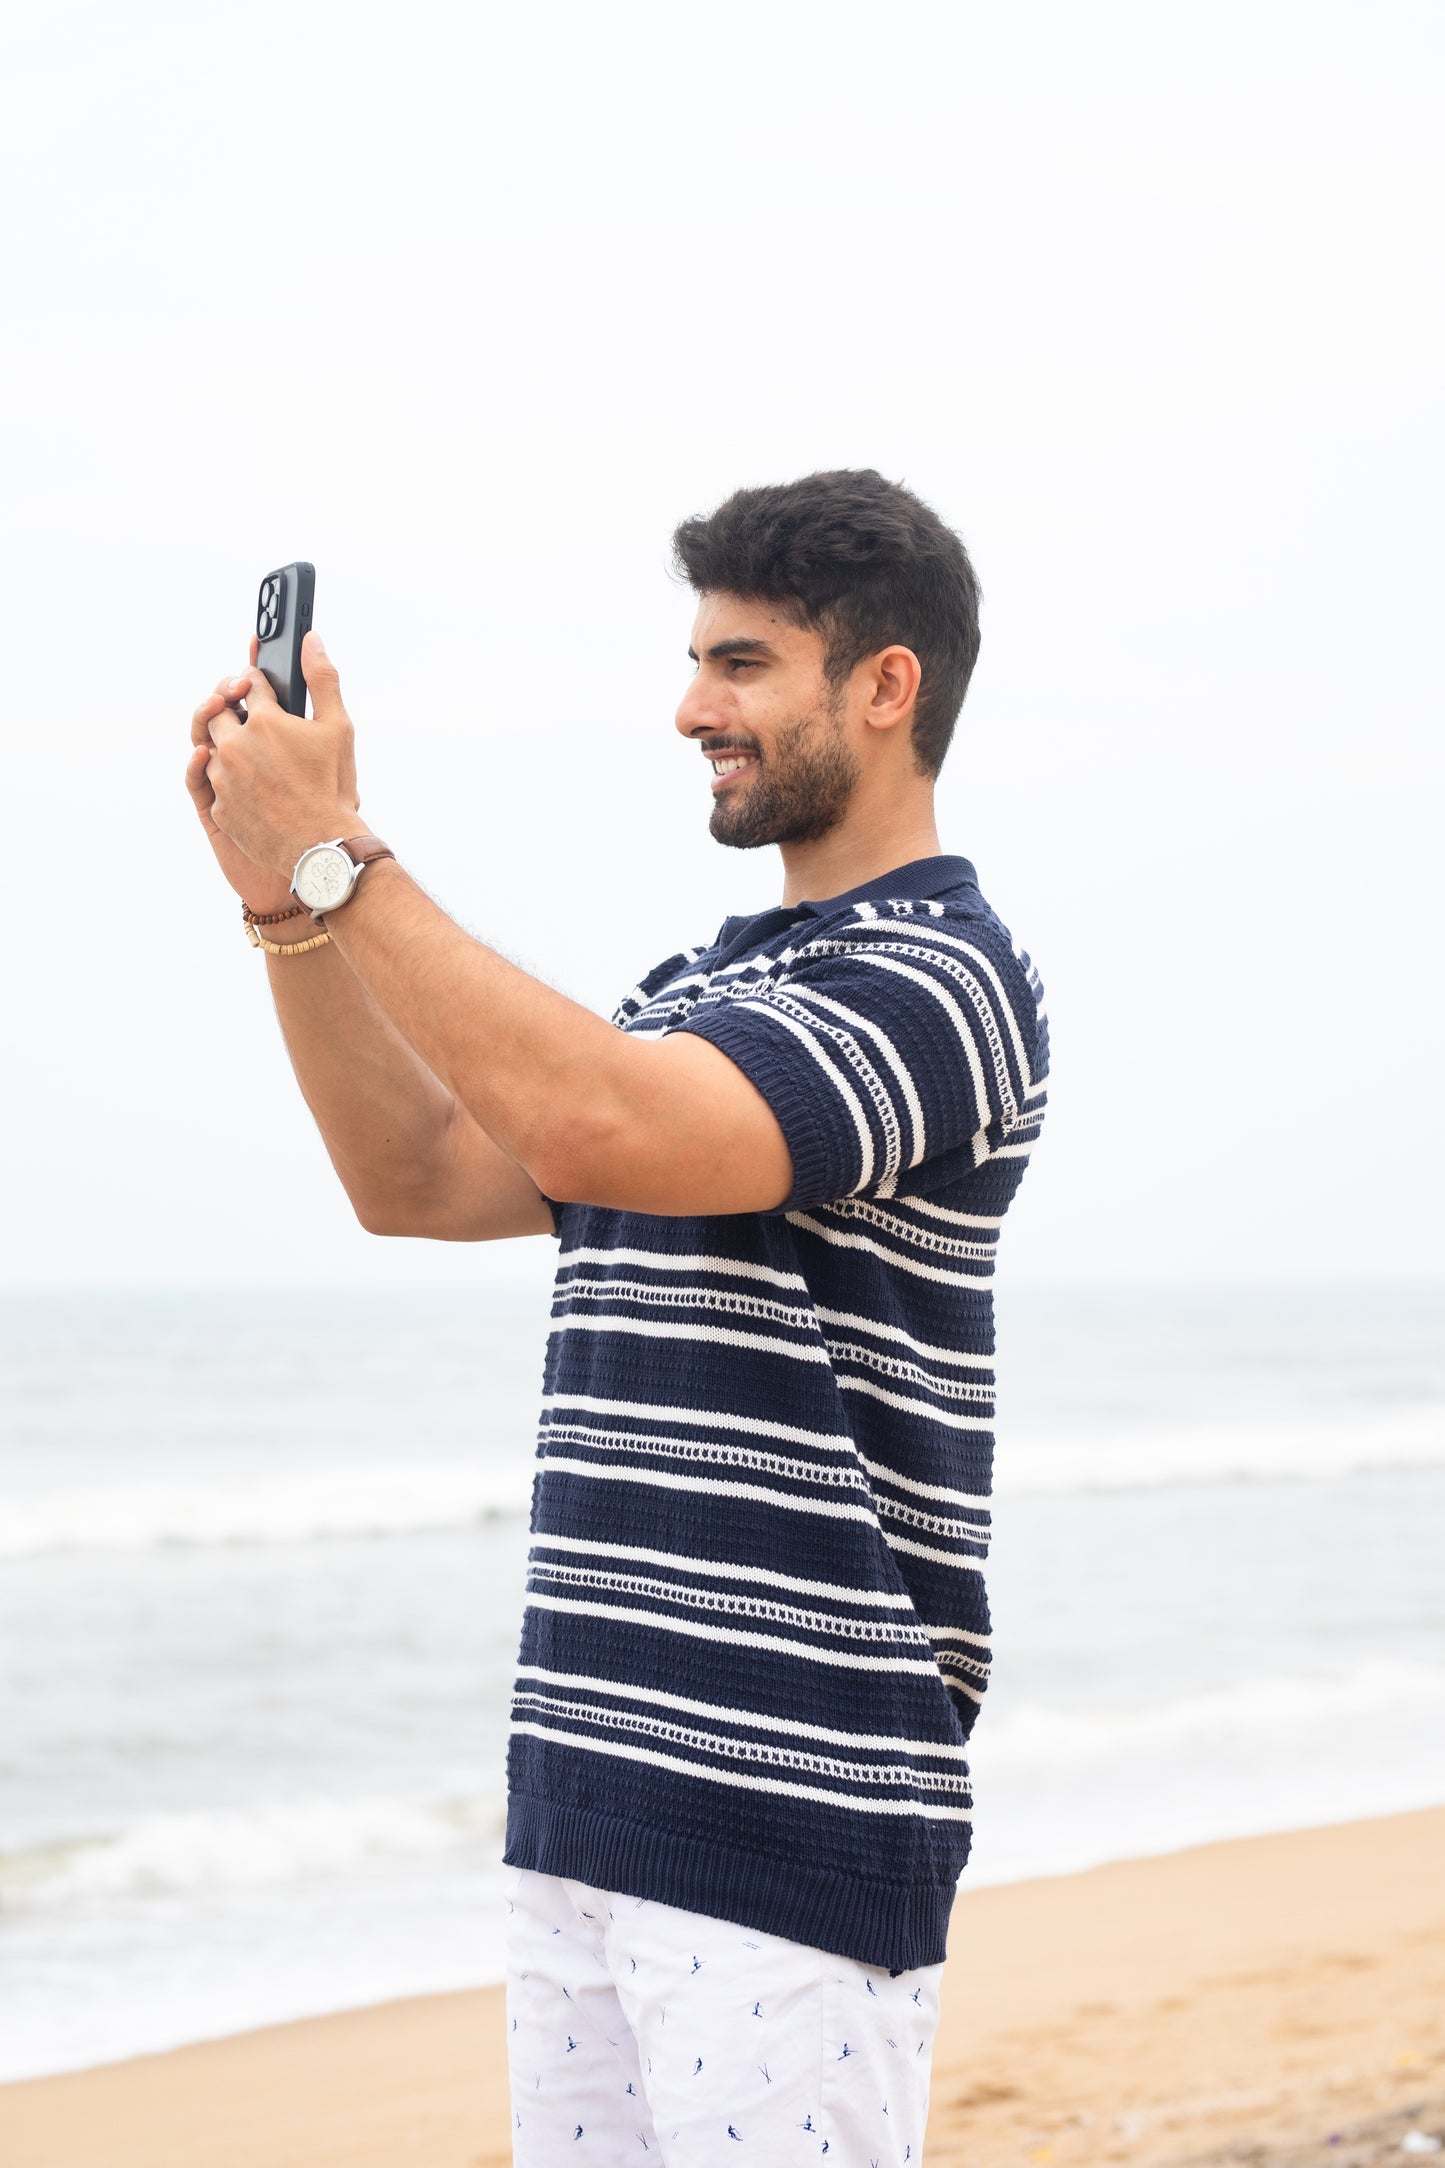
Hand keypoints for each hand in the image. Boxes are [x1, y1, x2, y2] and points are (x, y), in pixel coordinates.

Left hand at [190, 632, 362, 887]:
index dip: (255, 679)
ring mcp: (223, 777)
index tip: (259, 683)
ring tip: (252, 754)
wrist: (320, 847)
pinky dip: (226, 778)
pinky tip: (249, 784)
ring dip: (226, 745)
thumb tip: (311, 638)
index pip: (249, 682)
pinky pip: (211, 781)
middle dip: (230, 708)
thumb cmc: (333, 788)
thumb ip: (322, 678)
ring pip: (209, 746)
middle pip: (217, 710)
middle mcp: (236, 744)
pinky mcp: (218, 805)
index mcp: (264, 719)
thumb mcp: (338, 728)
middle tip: (248, 715)